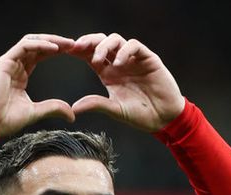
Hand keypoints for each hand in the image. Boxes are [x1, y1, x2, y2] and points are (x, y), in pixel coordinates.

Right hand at [0, 34, 75, 136]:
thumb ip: (53, 109)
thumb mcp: (36, 112)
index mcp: (21, 75)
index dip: (56, 51)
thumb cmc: (5, 120)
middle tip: (74, 44)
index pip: (40, 55)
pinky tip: (54, 48)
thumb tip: (72, 115)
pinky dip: (40, 45)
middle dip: (56, 42)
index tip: (73, 52)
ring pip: (31, 42)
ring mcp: (8, 63)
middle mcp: (14, 66)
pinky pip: (24, 46)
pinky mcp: (3, 63)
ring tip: (67, 44)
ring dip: (50, 40)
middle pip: (37, 46)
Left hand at [69, 33, 184, 131]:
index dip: (79, 50)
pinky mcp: (148, 59)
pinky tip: (119, 64)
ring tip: (98, 60)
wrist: (164, 118)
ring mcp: (133, 59)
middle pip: (101, 42)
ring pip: (116, 40)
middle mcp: (119, 63)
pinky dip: (124, 51)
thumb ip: (96, 104)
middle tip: (76, 47)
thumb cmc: (140, 115)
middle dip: (88, 41)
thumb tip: (73, 108)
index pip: (91, 55)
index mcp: (108, 73)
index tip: (66, 51)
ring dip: (104, 46)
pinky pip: (134, 46)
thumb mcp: (115, 109)